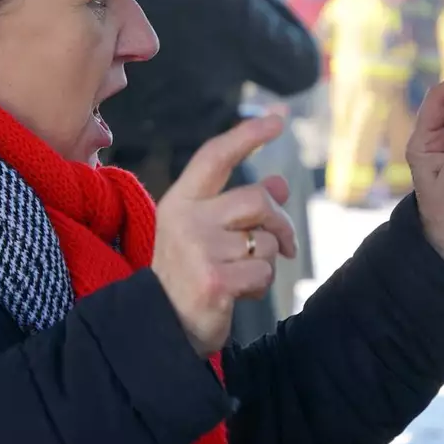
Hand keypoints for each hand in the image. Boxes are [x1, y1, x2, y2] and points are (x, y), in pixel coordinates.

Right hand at [153, 115, 296, 355]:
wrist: (160, 324)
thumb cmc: (188, 274)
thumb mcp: (205, 232)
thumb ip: (239, 207)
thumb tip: (280, 184)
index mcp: (180, 201)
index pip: (215, 156)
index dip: (247, 135)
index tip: (277, 119)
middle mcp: (187, 219)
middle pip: (257, 199)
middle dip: (279, 222)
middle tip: (283, 244)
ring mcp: (199, 249)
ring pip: (264, 241)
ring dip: (264, 261)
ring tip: (239, 275)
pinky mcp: (215, 280)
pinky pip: (262, 272)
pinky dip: (259, 285)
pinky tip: (237, 293)